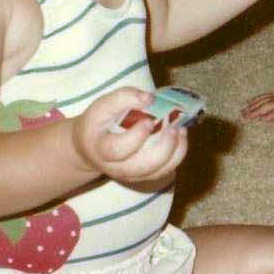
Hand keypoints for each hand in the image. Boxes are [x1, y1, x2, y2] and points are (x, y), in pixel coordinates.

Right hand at [72, 88, 187, 182]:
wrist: (93, 147)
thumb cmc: (99, 124)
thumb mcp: (103, 106)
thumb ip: (124, 98)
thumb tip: (149, 98)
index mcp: (102, 149)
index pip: (117, 149)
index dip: (136, 137)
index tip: (149, 121)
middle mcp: (117, 168)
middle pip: (141, 168)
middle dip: (163, 148)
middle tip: (173, 127)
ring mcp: (132, 175)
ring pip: (157, 172)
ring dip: (174, 151)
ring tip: (180, 129)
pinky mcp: (145, 176)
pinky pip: (165, 172)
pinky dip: (177, 155)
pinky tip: (180, 137)